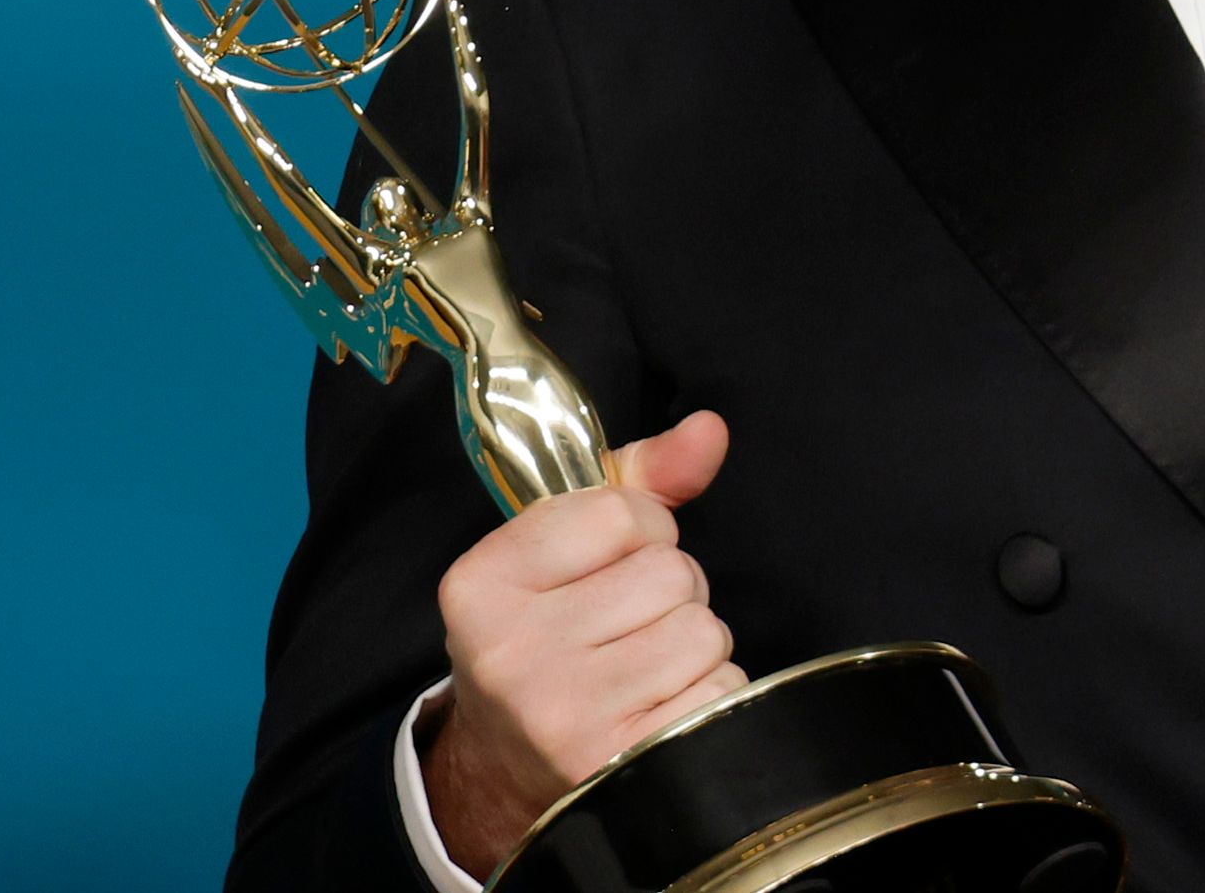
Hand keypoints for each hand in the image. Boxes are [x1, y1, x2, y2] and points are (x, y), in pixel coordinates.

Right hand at [419, 412, 744, 878]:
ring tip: (644, 669)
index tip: (613, 562)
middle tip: (627, 627)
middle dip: (670, 593)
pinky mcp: (620, 763)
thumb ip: (636, 481)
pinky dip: (708, 694)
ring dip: (693, 646)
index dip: (641, 530)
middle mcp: (514, 652)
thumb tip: (710, 430)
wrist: (511, 773)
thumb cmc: (550, 639)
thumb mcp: (561, 553)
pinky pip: (721, 691)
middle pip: (671, 572)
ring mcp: (565, 715)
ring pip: (704, 631)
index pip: (621, 512)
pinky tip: (659, 709)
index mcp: (483, 585)